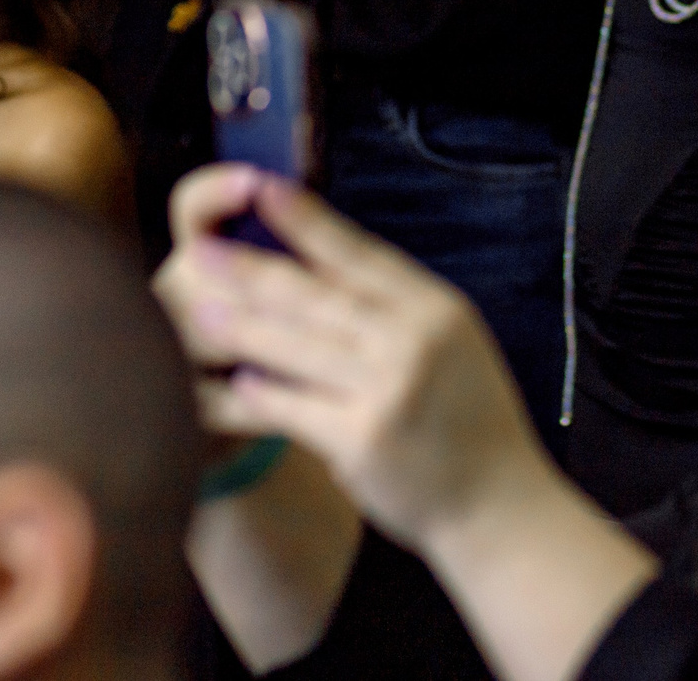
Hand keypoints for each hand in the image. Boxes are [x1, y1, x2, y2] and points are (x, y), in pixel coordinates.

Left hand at [155, 164, 553, 553]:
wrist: (500, 507)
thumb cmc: (471, 424)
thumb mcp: (455, 346)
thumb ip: (400, 311)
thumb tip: (328, 267)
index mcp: (437, 309)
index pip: (362, 253)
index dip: (309, 221)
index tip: (264, 189)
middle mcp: (414, 341)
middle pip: (318, 295)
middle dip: (252, 269)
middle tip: (200, 251)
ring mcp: (388, 390)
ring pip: (297, 347)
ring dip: (241, 328)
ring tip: (197, 310)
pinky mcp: (361, 440)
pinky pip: (293, 408)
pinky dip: (257, 395)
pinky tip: (228, 385)